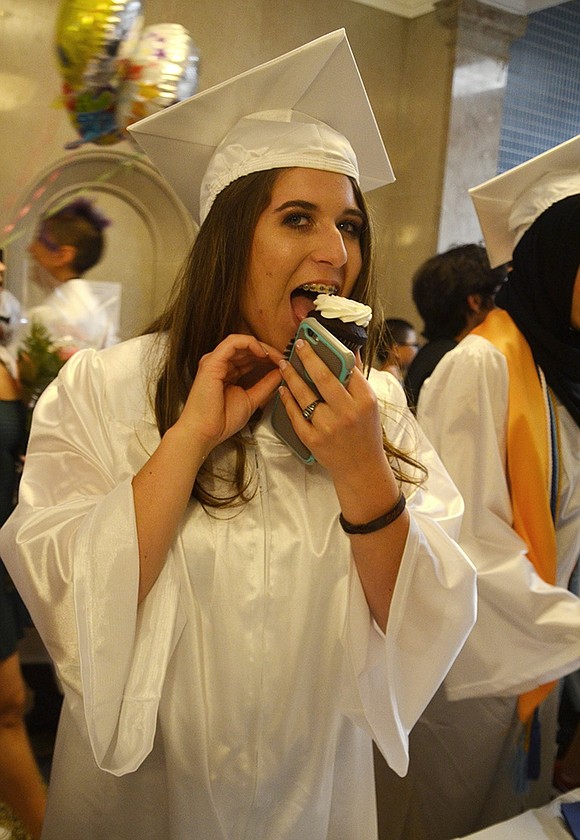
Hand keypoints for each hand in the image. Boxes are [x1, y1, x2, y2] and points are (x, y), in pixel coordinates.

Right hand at [177, 334, 282, 455]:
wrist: (205, 432)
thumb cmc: (222, 421)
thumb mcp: (252, 399)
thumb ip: (266, 385)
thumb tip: (281, 372)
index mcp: (227, 372)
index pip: (250, 358)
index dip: (268, 359)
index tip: (284, 364)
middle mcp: (220, 364)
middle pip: (247, 349)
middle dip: (269, 352)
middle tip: (284, 359)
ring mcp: (215, 361)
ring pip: (242, 342)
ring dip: (263, 347)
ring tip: (277, 357)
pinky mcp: (212, 361)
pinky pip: (233, 342)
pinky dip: (251, 344)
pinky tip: (264, 353)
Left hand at [277, 339, 384, 477]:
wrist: (360, 468)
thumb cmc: (366, 433)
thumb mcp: (370, 405)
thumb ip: (358, 379)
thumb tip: (350, 352)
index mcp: (364, 401)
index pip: (347, 370)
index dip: (331, 352)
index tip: (317, 340)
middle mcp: (346, 413)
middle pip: (324, 377)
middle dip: (308, 357)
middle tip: (298, 344)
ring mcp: (328, 427)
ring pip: (305, 395)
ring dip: (292, 376)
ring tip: (284, 364)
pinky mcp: (313, 440)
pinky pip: (295, 415)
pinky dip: (287, 400)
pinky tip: (282, 389)